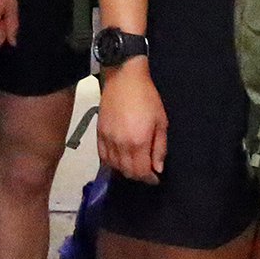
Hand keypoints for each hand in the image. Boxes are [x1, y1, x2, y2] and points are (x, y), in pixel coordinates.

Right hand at [96, 62, 166, 182]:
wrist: (124, 79)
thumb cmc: (147, 98)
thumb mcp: (161, 122)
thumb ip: (160, 148)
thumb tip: (158, 168)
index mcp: (139, 142)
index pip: (142, 171)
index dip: (150, 179)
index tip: (156, 178)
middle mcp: (121, 145)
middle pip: (127, 172)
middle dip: (139, 176)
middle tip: (147, 172)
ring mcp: (107, 140)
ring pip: (114, 166)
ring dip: (125, 171)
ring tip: (134, 166)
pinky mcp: (98, 134)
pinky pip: (102, 156)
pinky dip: (111, 163)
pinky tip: (119, 160)